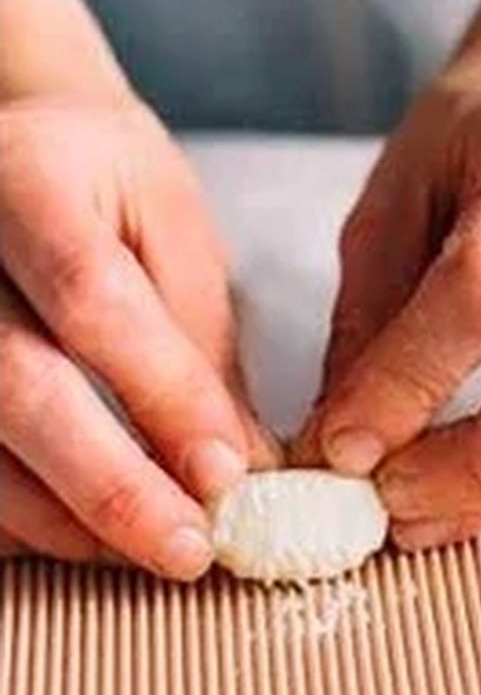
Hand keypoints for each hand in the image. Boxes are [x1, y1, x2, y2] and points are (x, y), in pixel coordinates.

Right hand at [0, 99, 277, 575]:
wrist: (9, 142)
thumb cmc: (104, 186)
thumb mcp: (172, 231)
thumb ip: (200, 344)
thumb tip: (244, 472)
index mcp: (27, 178)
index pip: (91, 302)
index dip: (162, 396)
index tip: (229, 474)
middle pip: (12, 385)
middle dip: (109, 485)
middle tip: (189, 549)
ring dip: (60, 519)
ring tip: (148, 552)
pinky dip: (14, 514)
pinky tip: (77, 536)